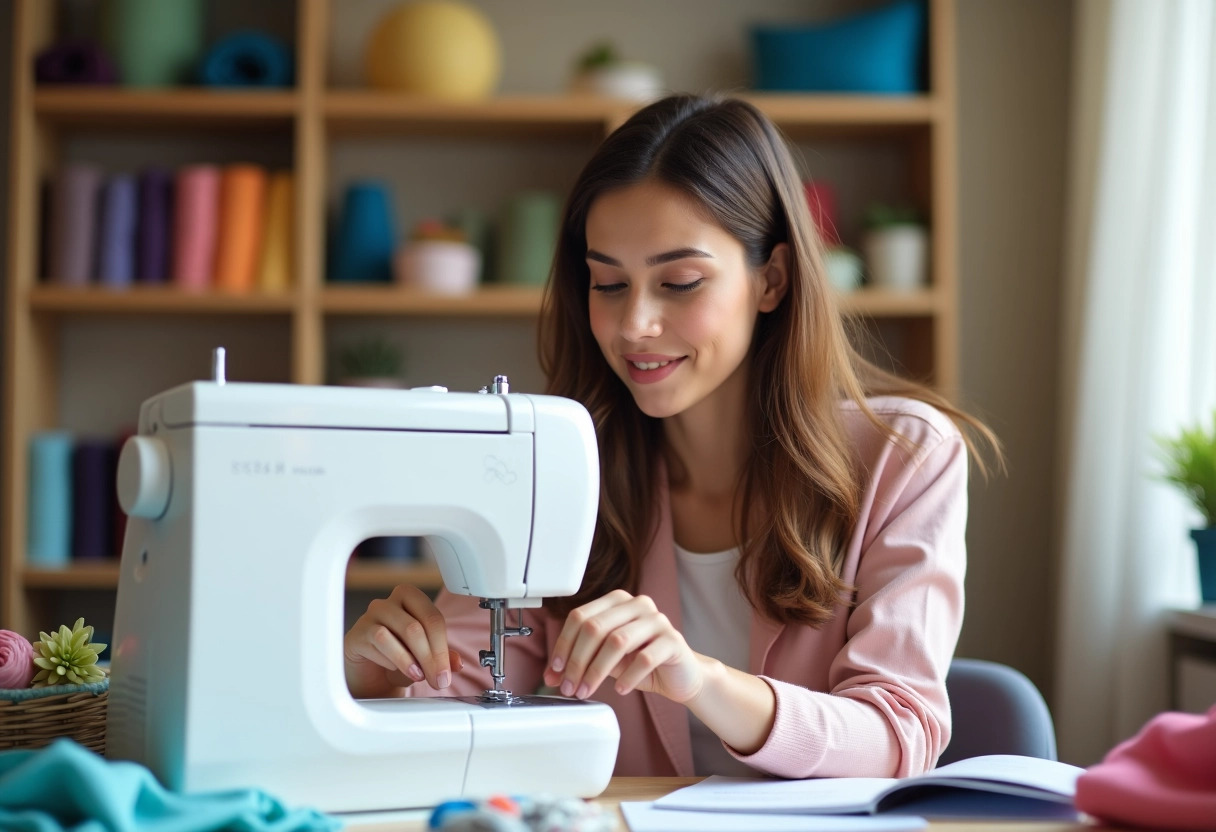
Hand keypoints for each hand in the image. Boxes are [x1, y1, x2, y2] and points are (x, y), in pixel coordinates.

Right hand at [344, 584, 463, 698]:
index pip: (433, 619)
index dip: (442, 649)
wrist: (367, 673)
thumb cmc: (396, 657)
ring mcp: (371, 615)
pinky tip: (394, 670)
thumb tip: (457, 664)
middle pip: (418, 626)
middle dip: (431, 657)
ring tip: (418, 676)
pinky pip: (378, 640)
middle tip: (437, 681)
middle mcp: (390, 603)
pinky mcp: (357, 632)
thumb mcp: (424, 658)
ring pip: (400, 631)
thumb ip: (442, 657)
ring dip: (412, 659)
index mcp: (411, 599)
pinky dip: (391, 659)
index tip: (446, 674)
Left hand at [542, 589, 705, 702]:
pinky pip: (644, 658)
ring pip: (617, 641)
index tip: (556, 669)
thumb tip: (552, 675)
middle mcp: (637, 604)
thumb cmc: (642, 664)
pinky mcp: (672, 640)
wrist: (681, 676)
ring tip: (587, 690)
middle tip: (569, 686)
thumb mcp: (606, 661)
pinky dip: (628, 677)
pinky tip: (621, 689)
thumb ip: (581, 662)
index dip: (564, 644)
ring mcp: (657, 620)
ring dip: (597, 670)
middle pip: (595, 627)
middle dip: (577, 660)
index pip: (580, 616)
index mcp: (617, 602)